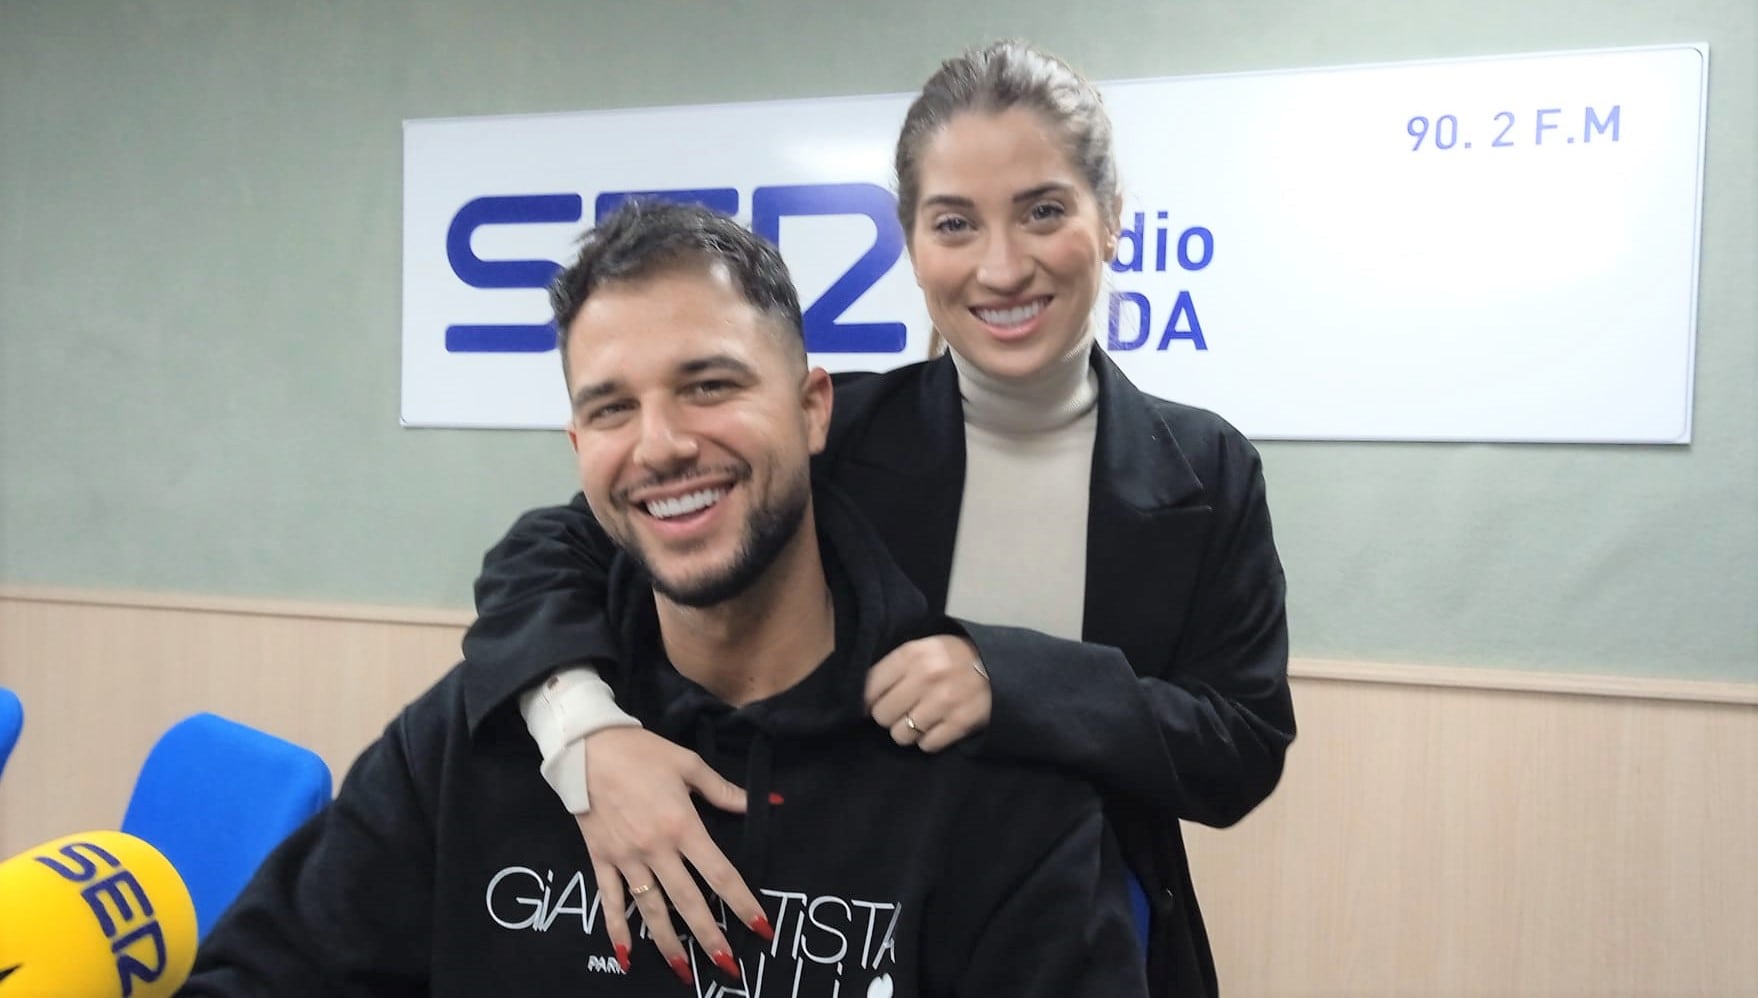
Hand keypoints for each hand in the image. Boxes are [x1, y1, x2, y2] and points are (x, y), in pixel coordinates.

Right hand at [575, 727, 771, 980]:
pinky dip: (617, 931)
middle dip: (711, 937)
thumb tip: (766, 804)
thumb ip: (726, 792)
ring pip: (651, 910)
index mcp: (683, 825)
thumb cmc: (643, 752)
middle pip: (689, 902)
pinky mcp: (601, 859)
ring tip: (685, 972)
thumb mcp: (689, 765)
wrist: (586, 747)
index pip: (720, 874)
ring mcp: (626, 858)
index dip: (743, 903)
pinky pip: (610, 901)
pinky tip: (627, 957)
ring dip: (669, 944)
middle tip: (729, 968)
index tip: (762, 928)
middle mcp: (656, 849)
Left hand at [864, 635, 990, 752]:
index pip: (869, 688)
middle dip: (889, 716)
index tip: (873, 704)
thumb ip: (895, 668)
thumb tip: (864, 699)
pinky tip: (937, 726)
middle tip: (902, 711)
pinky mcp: (960, 723)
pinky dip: (929, 740)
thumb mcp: (924, 650)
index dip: (867, 700)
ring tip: (920, 720)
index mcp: (912, 654)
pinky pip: (926, 745)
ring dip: (908, 732)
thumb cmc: (953, 658)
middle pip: (882, 715)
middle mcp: (925, 677)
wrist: (1000, 666)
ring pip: (901, 734)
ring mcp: (943, 701)